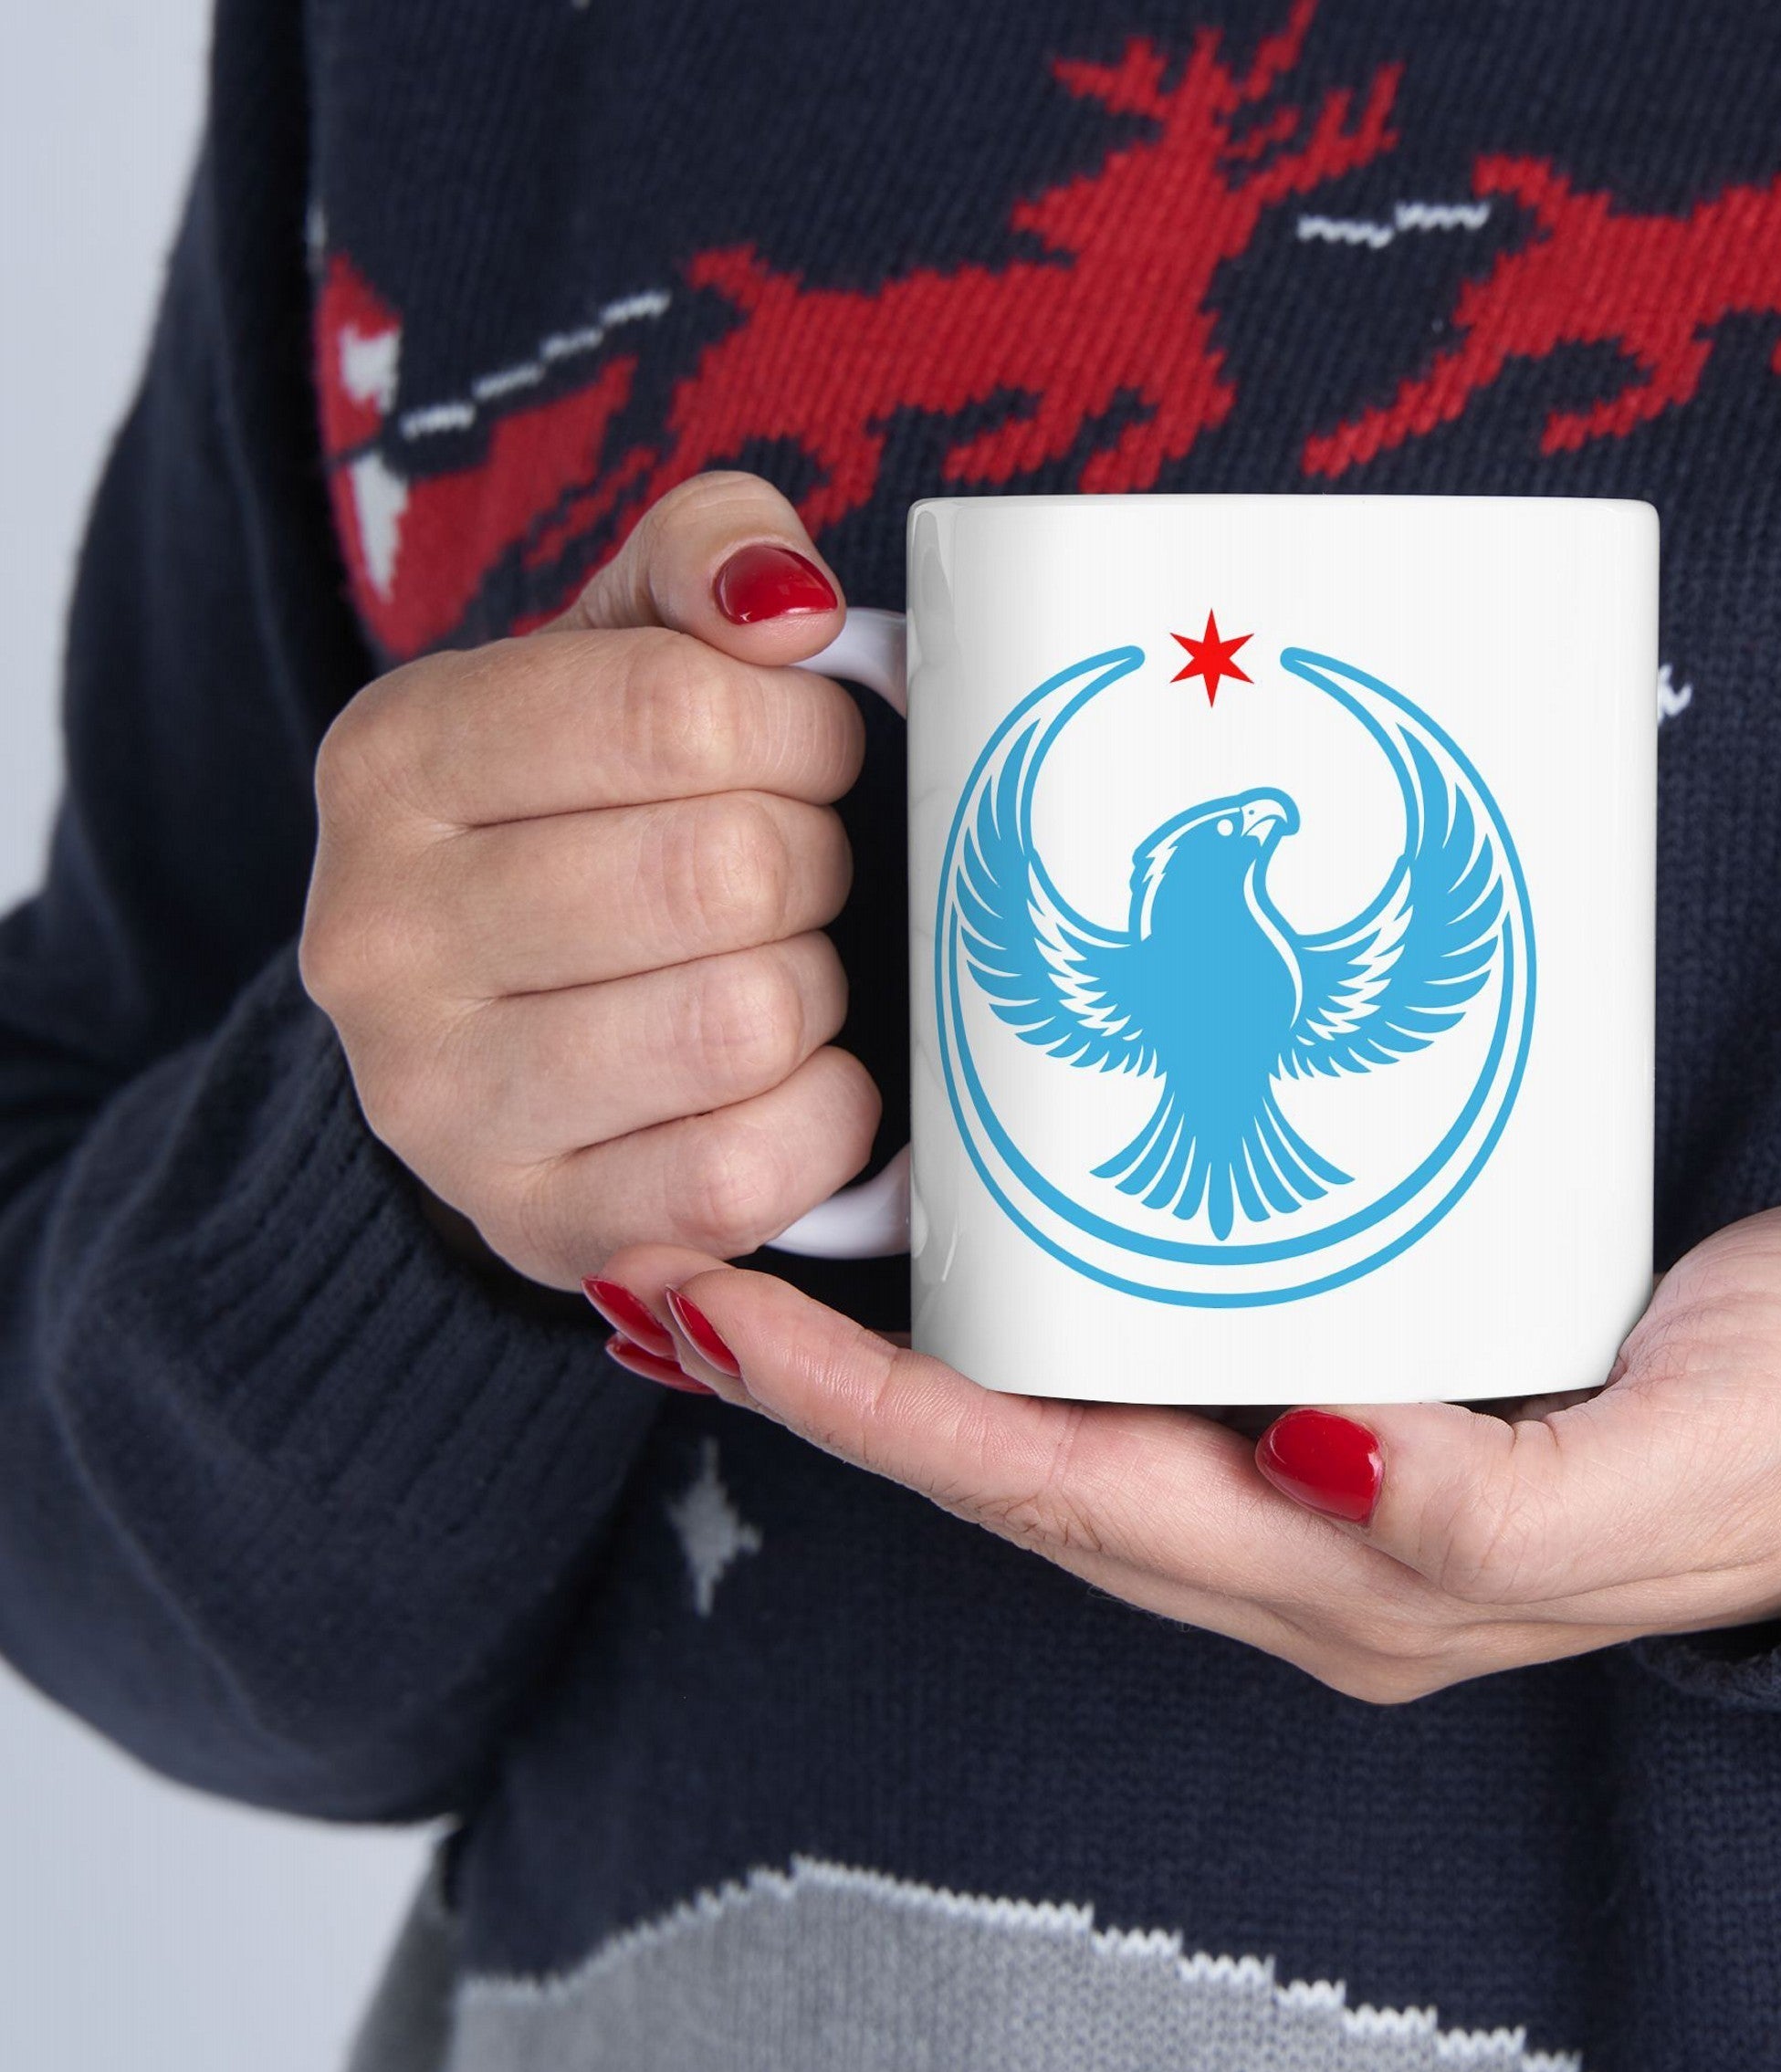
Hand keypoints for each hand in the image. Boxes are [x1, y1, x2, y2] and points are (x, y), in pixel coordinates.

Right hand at [301, 473, 877, 1288]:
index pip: (677, 710)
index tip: (809, 752)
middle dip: (814, 862)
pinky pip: (746, 1173)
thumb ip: (706, 557)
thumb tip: (788, 604)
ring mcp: (439, 1104)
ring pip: (744, 1021)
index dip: (802, 730)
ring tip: (779, 968)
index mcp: (395, 758)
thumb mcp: (623, 648)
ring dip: (815, 989)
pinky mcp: (535, 1227)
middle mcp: (378, 936)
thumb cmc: (594, 817)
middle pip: (726, 871)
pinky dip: (823, 1118)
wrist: (501, 1029)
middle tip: (796, 872)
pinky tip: (794, 1079)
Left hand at [592, 1202, 1780, 1699]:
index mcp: (1357, 1575)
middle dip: (833, 1386)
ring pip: (1061, 1412)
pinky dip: (1029, 1305)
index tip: (719, 1315)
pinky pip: (1145, 1353)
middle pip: (1015, 1463)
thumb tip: (1323, 1457)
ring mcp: (1317, 1458)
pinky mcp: (1357, 1368)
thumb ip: (1506, 1508)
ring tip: (766, 1244)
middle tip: (676, 1261)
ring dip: (904, 1349)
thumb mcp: (1691, 1469)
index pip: (1060, 1497)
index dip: (879, 1418)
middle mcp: (1302, 1530)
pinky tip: (974, 1233)